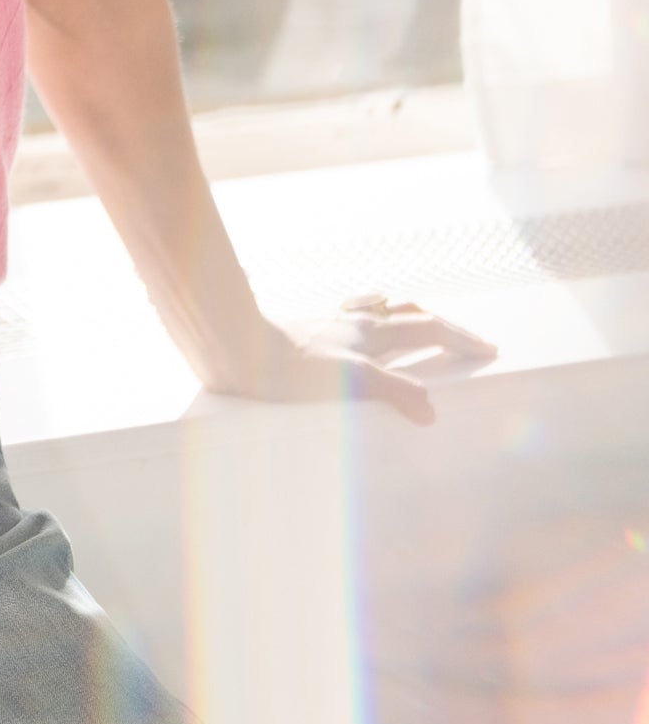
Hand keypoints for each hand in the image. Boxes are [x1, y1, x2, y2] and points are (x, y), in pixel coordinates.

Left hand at [215, 297, 498, 425]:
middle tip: (466, 341)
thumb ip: (394, 393)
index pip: (430, 329)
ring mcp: (329, 323)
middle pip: (411, 315)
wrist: (234, 346)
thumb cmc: (286, 368)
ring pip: (379, 311)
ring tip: (419, 322)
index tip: (490, 350)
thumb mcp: (348, 384)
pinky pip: (346, 317)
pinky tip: (356, 323)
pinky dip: (365, 316)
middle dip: (444, 328)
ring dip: (406, 316)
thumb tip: (431, 412)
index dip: (461, 340)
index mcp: (370, 334)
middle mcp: (353, 322)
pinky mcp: (305, 331)